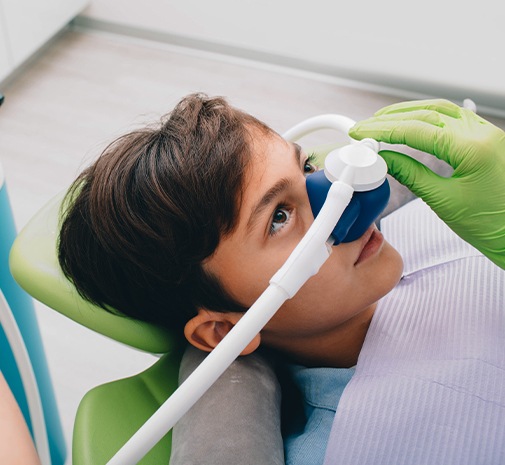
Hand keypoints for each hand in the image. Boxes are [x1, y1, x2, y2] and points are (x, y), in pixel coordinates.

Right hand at [349, 99, 504, 268]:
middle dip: (391, 119)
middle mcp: (482, 134)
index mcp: (472, 149)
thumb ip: (411, 175)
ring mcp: (486, 134)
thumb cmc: (492, 224)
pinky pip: (453, 118)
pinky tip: (413, 122)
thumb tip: (385, 159)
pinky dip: (428, 117)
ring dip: (409, 112)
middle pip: (427, 114)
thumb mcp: (443, 200)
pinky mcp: (485, 139)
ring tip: (383, 120)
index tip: (362, 132)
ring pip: (441, 110)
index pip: (416, 131)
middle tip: (366, 127)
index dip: (383, 130)